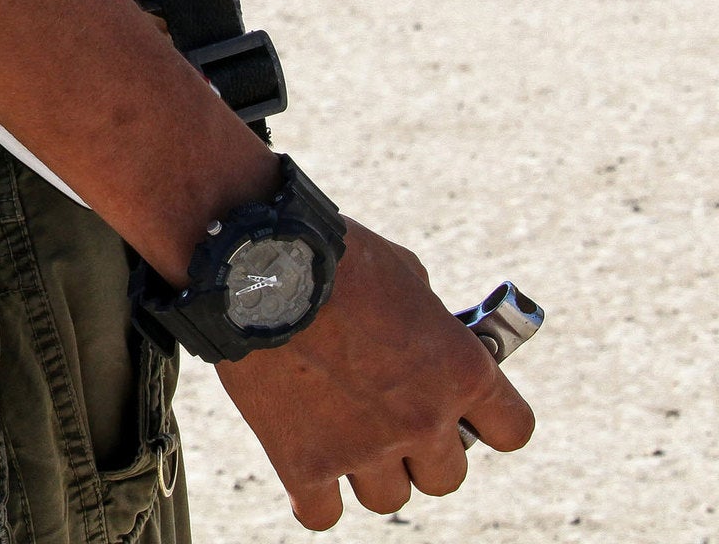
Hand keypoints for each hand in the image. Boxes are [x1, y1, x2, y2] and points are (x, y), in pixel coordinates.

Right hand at [218, 220, 535, 528]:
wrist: (256, 263)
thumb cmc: (332, 254)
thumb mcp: (404, 272)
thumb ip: (427, 318)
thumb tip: (427, 336)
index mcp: (461, 370)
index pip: (512, 430)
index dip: (487, 421)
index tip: (461, 410)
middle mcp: (422, 419)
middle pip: (447, 477)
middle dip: (421, 450)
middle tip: (387, 417)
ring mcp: (364, 448)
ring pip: (389, 498)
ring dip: (371, 472)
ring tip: (340, 433)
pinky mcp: (304, 463)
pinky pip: (322, 514)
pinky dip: (315, 495)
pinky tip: (305, 464)